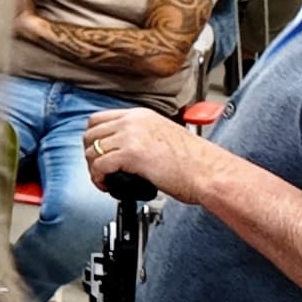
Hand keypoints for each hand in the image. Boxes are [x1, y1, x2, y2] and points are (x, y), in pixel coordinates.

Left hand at [85, 108, 213, 202]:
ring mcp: (130, 136)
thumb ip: (141, 136)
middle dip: (91, 154)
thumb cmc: (196, 162)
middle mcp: (133, 121)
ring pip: (91, 150)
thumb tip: (123, 148)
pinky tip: (108, 185)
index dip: (94, 138)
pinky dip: (98, 178)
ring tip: (105, 180)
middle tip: (99, 169)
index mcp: (141, 115)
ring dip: (93, 168)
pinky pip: (99, 166)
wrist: (211, 172)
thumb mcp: (164, 136)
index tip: (97, 152)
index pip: (99, 119)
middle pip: (91, 134)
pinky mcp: (130, 154)